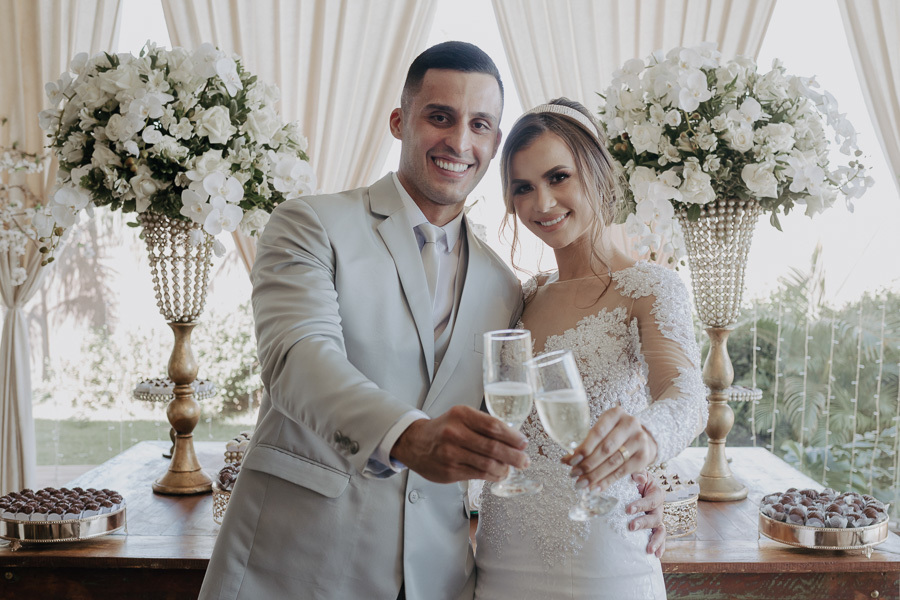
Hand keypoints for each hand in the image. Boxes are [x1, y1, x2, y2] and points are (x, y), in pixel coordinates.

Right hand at [391, 405, 529, 483]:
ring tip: (511, 469)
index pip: (494, 426)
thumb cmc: (443, 429)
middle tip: (524, 460)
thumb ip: (483, 425)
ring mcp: (451, 453)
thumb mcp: (461, 417)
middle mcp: (455, 432)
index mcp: (461, 415)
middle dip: (514, 456)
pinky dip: (493, 476)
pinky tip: (498, 474)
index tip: (523, 443)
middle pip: (493, 447)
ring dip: (505, 469)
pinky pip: (478, 474)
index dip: (513, 436)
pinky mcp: (449, 470)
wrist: (414, 442)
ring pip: (487, 464)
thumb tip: (513, 439)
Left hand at [563, 406, 657, 491]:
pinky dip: (606, 481)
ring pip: (613, 462)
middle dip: (587, 464)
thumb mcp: (602, 432)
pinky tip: (595, 488)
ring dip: (595, 475)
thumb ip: (585, 444)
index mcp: (616, 414)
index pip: (597, 432)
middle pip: (605, 449)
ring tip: (581, 483)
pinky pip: (622, 472)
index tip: (571, 461)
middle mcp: (630, 424)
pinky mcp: (644, 457)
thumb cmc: (613, 433)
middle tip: (573, 475)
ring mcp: (639, 440)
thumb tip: (565, 460)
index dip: (584, 448)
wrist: (641, 437)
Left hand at [627, 472, 665, 556]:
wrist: (639, 484)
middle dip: (643, 523)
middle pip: (655, 517)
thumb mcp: (638, 472)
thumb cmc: (636, 478)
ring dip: (656, 540)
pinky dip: (660, 547)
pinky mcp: (655, 527)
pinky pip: (660, 538)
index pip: (650, 500)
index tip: (628, 509)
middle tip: (631, 527)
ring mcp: (658, 518)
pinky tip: (656, 555)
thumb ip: (638, 473)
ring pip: (660, 531)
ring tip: (649, 550)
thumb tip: (639, 478)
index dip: (640, 505)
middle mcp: (659, 507)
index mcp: (657, 493)